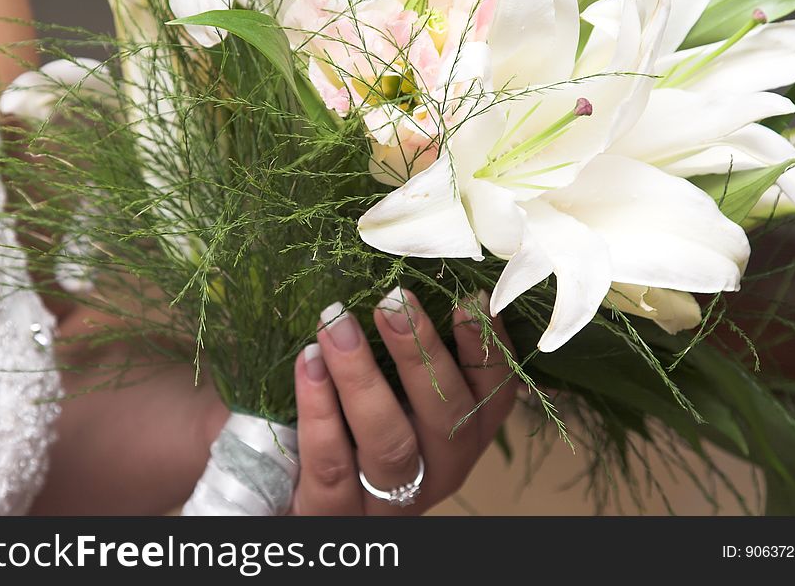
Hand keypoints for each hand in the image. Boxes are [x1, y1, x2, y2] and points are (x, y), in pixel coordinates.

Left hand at [291, 288, 517, 514]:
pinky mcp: (336, 514)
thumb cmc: (356, 424)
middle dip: (422, 353)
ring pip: (389, 443)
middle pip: (448, 419)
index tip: (468, 295)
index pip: (495, 394)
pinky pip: (332, 463)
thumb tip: (407, 280)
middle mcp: (441, 471)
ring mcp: (391, 501)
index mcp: (466, 436)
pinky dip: (319, 408)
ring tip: (336, 322)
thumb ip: (412, 350)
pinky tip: (308, 362)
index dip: (487, 347)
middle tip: (393, 299)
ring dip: (362, 376)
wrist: (299, 494)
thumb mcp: (397, 390)